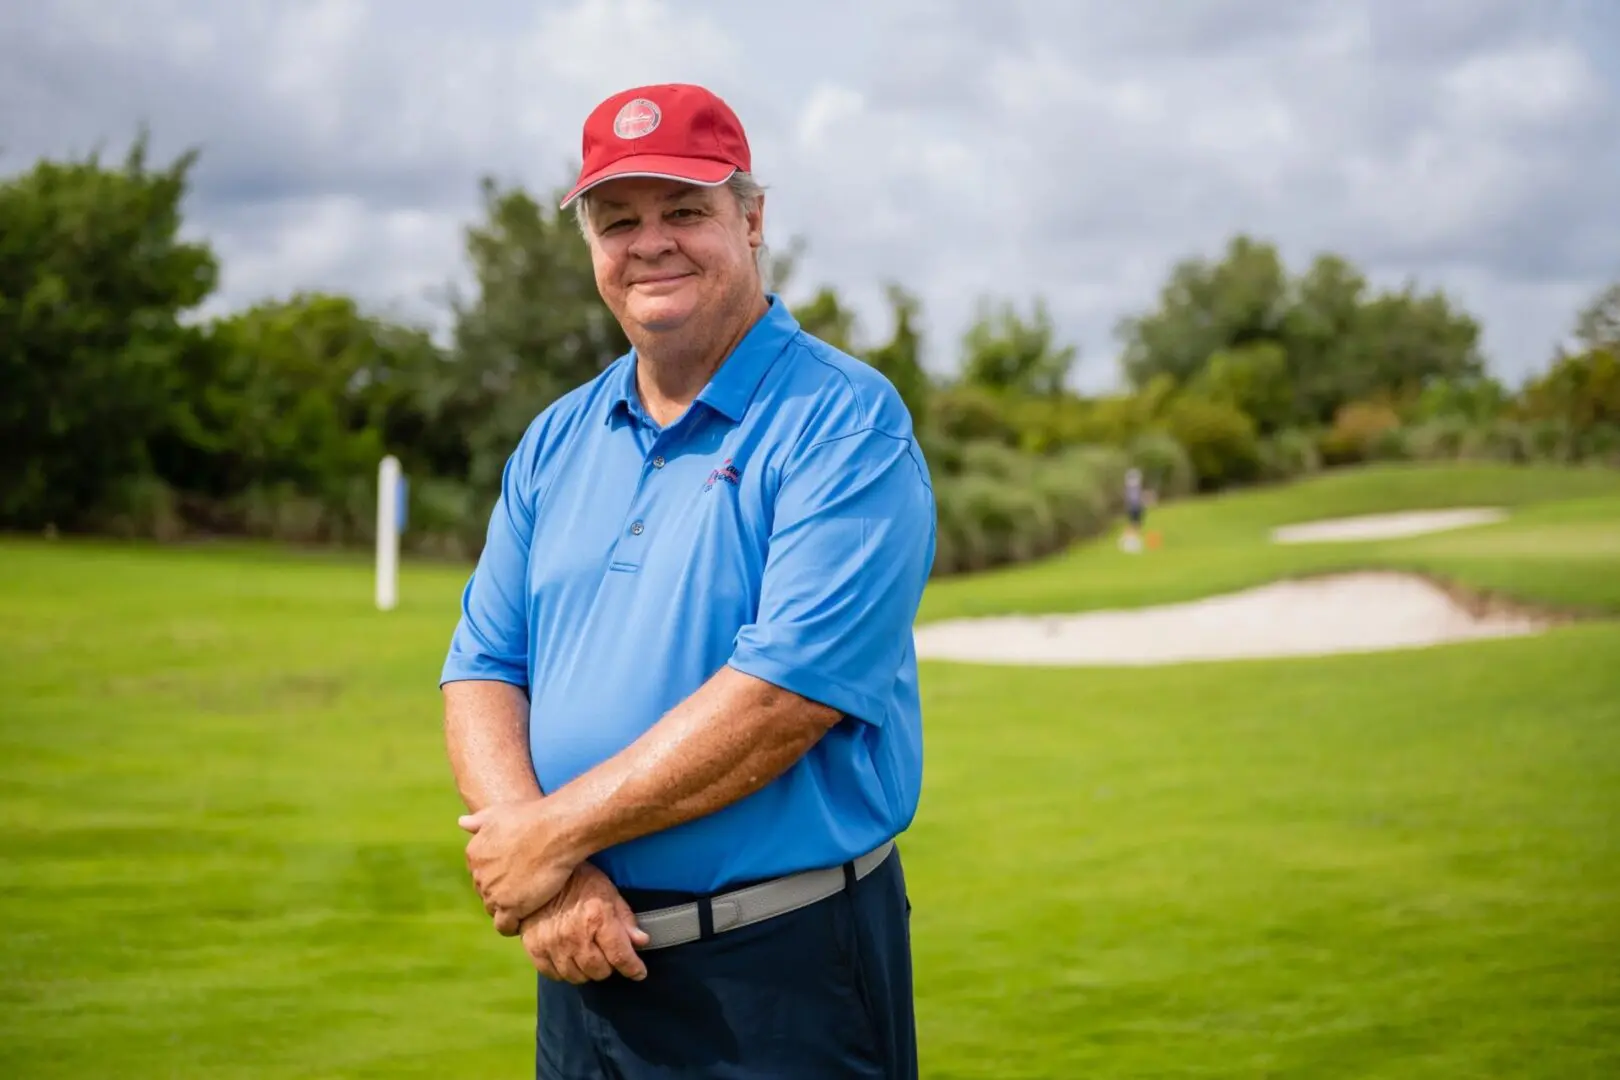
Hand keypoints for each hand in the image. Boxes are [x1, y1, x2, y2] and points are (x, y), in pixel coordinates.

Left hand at [459, 800, 579, 935]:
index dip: (498, 874)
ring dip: (508, 908)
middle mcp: (479, 876)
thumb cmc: (531, 818)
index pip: (481, 873)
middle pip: (487, 892)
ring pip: (494, 909)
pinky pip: (504, 926)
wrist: (553, 831)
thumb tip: (461, 822)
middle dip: (502, 891)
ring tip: (528, 902)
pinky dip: (513, 925)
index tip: (514, 872)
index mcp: (474, 854)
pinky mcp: (509, 908)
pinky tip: (525, 918)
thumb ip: (479, 821)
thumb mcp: (499, 812)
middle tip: (525, 886)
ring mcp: (493, 894)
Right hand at [521, 861, 651, 983]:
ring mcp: (552, 945)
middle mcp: (574, 936)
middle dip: (609, 966)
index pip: (620, 956)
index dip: (633, 968)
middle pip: (599, 971)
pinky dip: (565, 971)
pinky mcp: (535, 949)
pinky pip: (554, 975)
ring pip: (577, 977)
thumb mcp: (609, 892)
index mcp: (596, 919)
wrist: (541, 871)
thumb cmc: (580, 881)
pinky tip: (570, 958)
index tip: (639, 972)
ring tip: (589, 956)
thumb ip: (625, 919)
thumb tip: (642, 941)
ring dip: (587, 971)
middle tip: (609, 955)